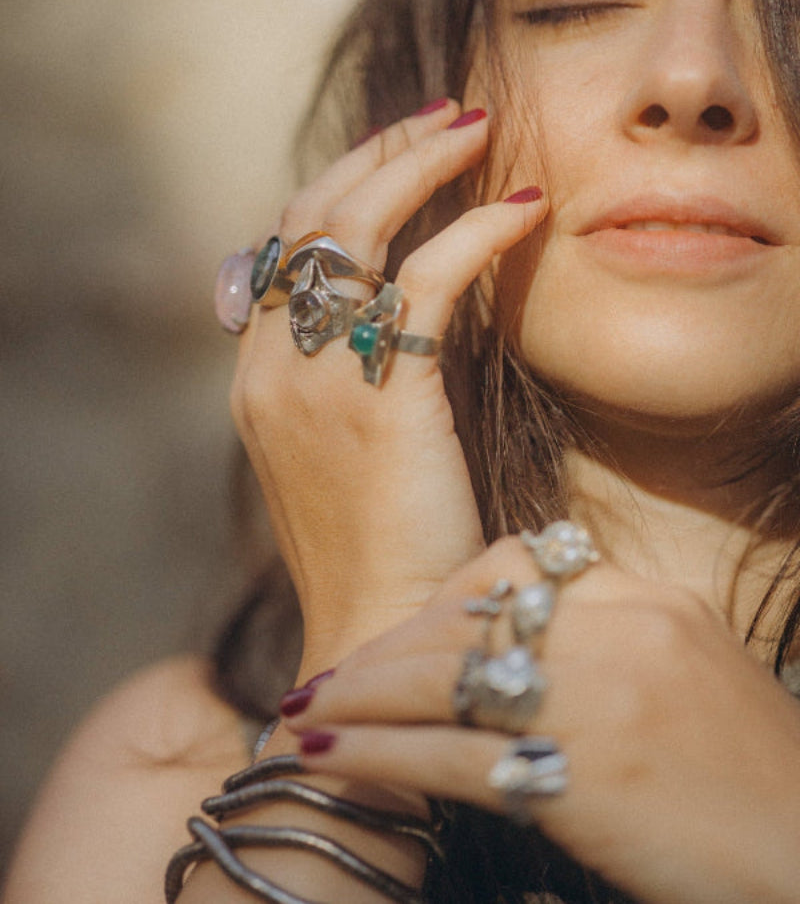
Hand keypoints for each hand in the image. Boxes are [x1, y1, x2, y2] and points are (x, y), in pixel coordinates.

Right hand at [230, 101, 547, 668]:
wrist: (384, 628)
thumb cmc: (382, 543)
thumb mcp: (346, 447)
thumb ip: (348, 374)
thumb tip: (393, 307)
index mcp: (256, 374)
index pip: (286, 244)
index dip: (343, 184)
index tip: (401, 152)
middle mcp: (269, 364)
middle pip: (310, 217)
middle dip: (377, 153)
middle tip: (443, 118)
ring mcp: (313, 378)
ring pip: (354, 227)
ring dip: (419, 164)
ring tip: (477, 130)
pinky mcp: (377, 396)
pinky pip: (426, 278)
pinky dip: (477, 231)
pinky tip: (526, 209)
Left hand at [282, 535, 799, 903]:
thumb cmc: (753, 775)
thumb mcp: (691, 671)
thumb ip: (610, 640)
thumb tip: (521, 648)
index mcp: (646, 598)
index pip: (513, 563)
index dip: (441, 600)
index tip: (404, 637)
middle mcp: (618, 629)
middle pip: (463, 619)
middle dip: (384, 650)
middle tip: (330, 678)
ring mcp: (596, 697)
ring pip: (440, 677)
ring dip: (359, 696)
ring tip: (306, 713)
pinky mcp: (576, 775)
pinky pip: (447, 753)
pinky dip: (375, 755)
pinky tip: (329, 762)